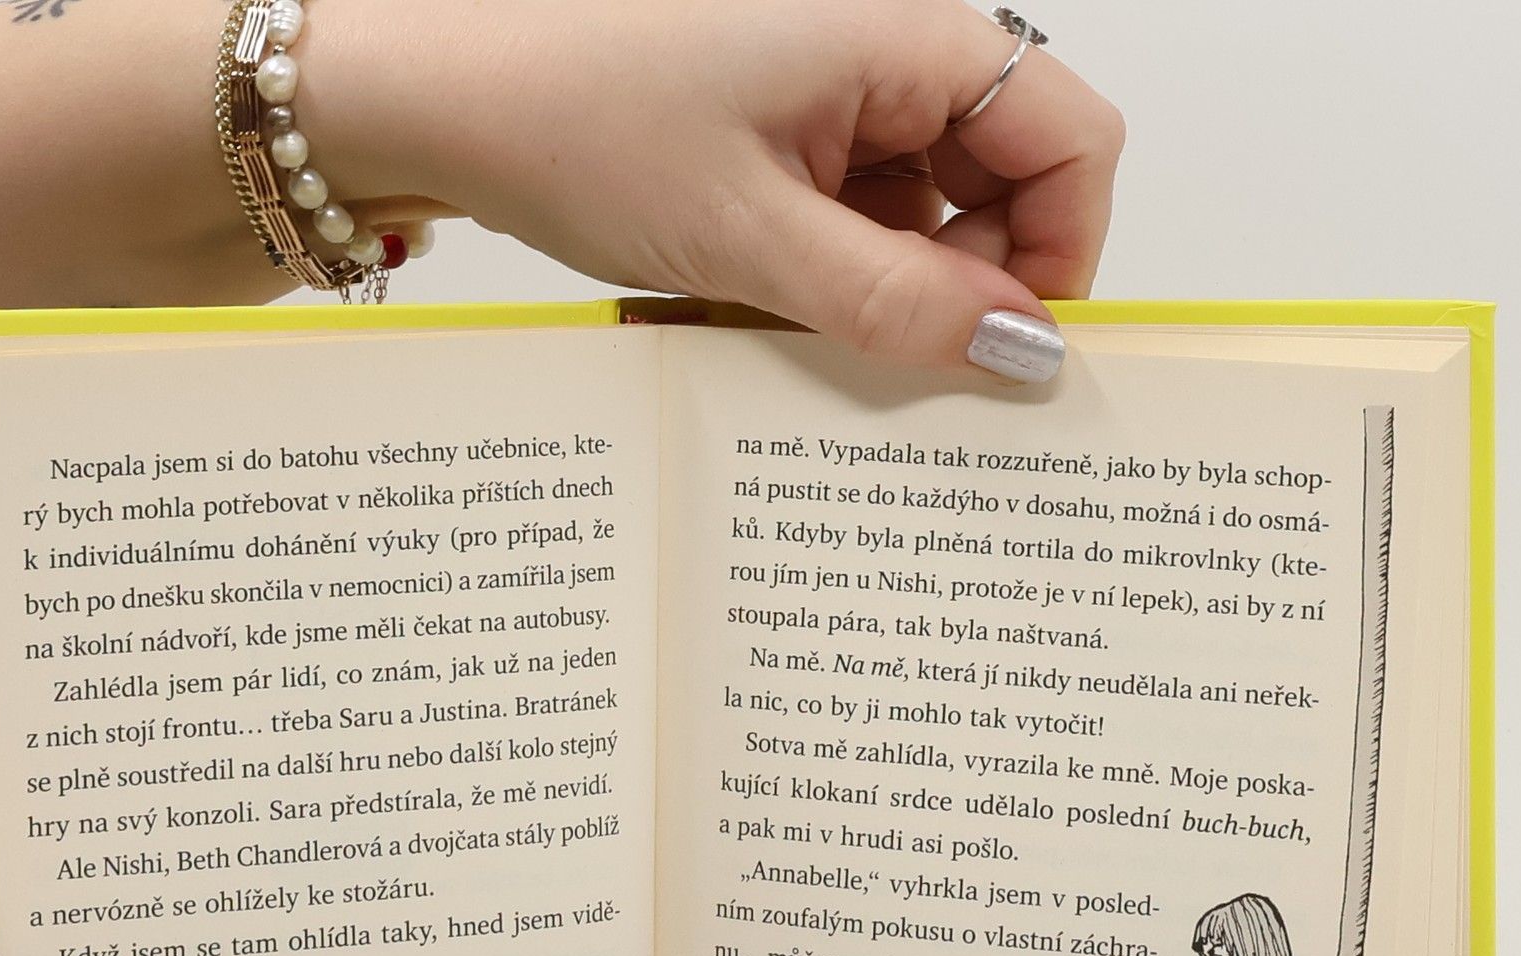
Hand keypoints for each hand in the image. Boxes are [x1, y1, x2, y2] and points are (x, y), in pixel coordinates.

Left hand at [316, 0, 1122, 378]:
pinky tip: (772, 303)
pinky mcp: (791, 139)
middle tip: (894, 352)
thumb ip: (898, 301)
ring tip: (801, 321)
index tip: (1009, 348)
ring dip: (893, 287)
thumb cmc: (579, 121)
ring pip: (931, 213)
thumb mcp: (752, 237)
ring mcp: (838, 99)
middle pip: (1009, 179)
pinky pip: (862, 218)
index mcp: (902, 38)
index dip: (1063, 249)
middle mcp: (886, 55)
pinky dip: (838, 275)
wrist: (451, 98)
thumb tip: (1021, 352)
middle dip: (970, 280)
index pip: (1069, 135)